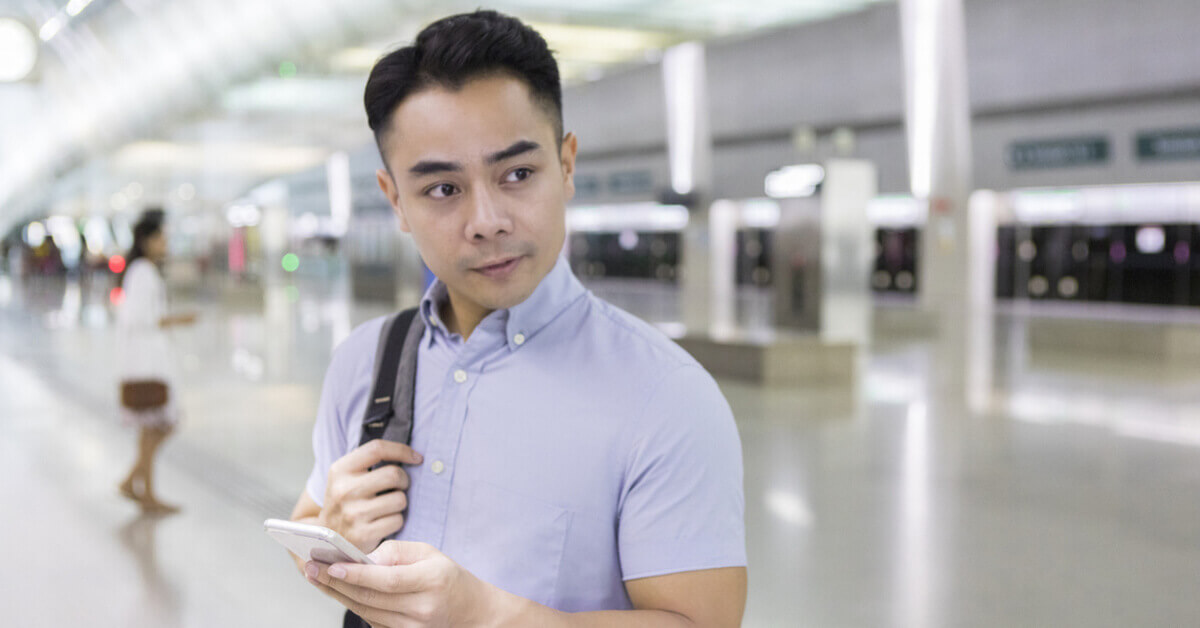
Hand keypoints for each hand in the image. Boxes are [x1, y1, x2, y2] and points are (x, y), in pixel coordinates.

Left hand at [305, 541, 495, 627]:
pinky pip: (372, 621)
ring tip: (318, 577)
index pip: (387, 580)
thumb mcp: (430, 553)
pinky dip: (353, 606)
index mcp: (432, 581)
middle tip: (311, 567)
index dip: (357, 573)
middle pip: (371, 598)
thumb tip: (365, 557)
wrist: (472, 612)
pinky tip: (338, 591)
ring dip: (339, 595)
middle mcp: (423, 609)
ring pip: (367, 612)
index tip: (331, 565)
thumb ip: (397, 551)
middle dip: (337, 582)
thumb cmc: (448, 577)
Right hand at [320, 440, 423, 553]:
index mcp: (340, 470)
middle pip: (393, 474)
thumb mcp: (347, 478)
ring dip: (400, 503)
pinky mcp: (363, 534)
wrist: (328, 540)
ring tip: (388, 507)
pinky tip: (384, 523)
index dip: (401, 450)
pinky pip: (397, 520)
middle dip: (404, 481)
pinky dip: (397, 521)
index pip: (376, 449)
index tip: (416, 458)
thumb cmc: (346, 503)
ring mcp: (352, 513)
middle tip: (399, 487)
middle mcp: (344, 490)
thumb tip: (412, 454)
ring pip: (400, 499)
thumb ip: (370, 463)